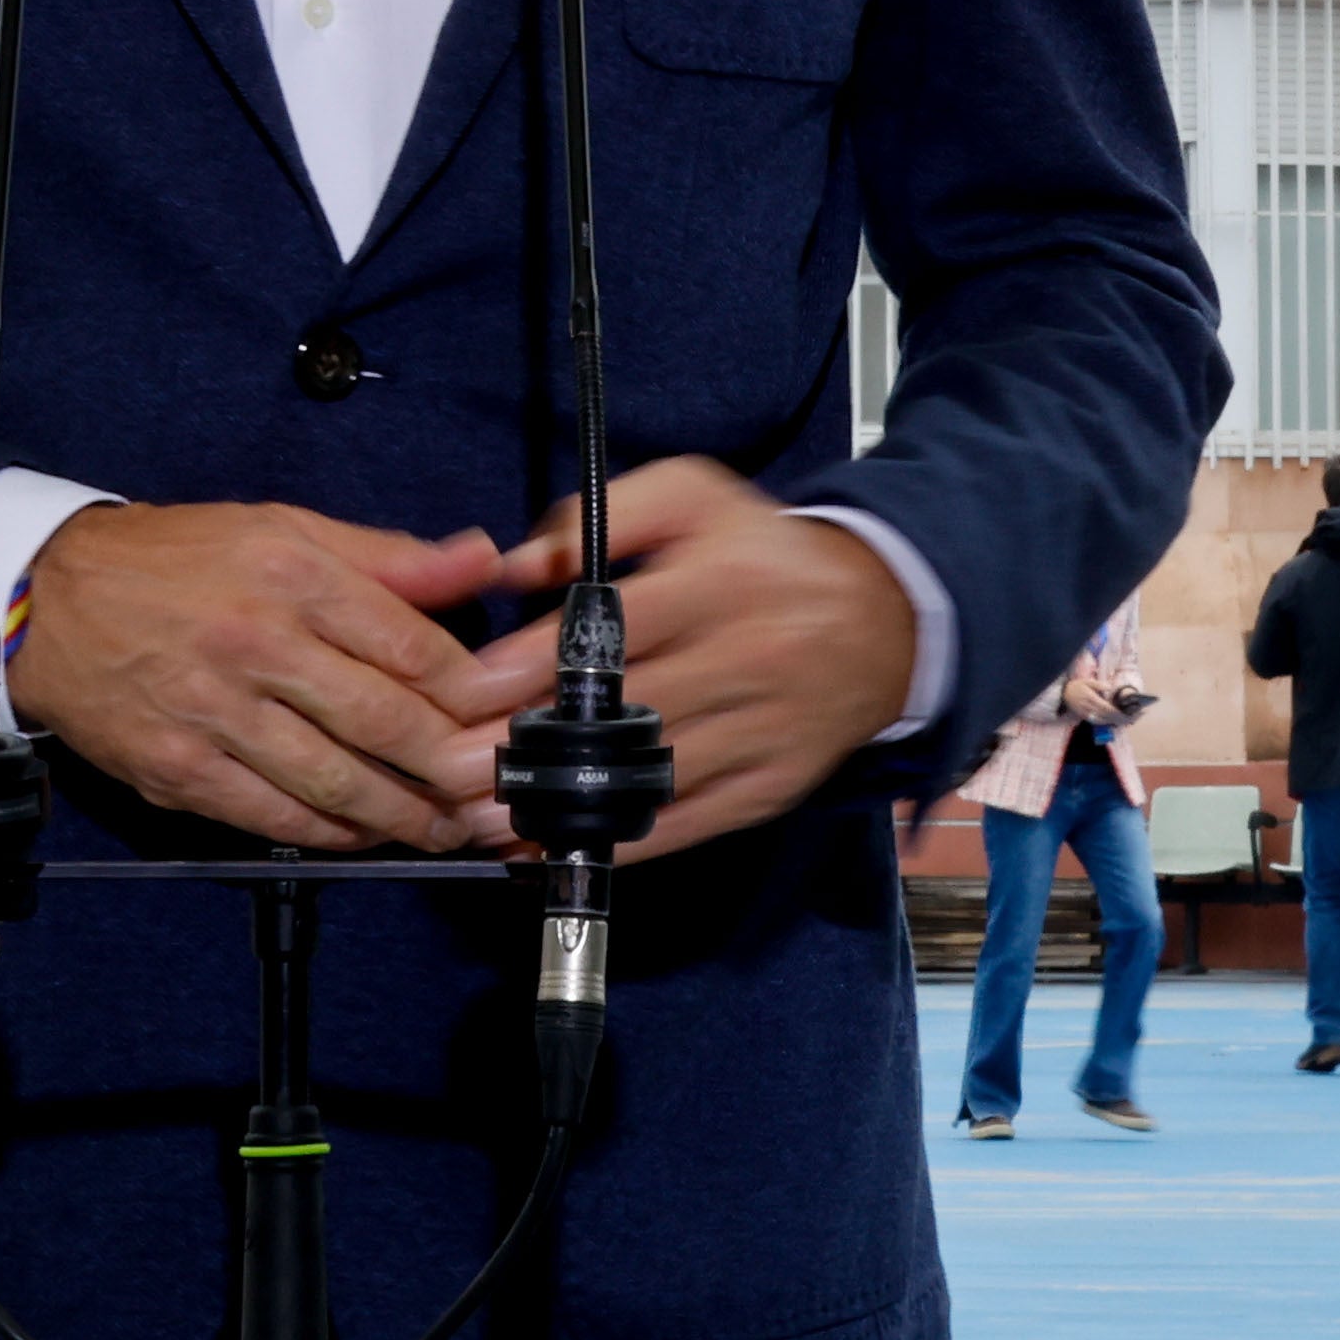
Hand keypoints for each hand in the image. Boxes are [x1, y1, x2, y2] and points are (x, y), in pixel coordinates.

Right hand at [7, 499, 510, 850]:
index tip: (506, 719)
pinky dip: (328, 835)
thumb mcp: (282, 528)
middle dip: (451, 766)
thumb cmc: (175, 560)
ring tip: (443, 828)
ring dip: (401, 815)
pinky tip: (363, 836)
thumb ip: (385, 556)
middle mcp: (256, 644)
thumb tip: (479, 561)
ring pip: (333, 780)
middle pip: (382, 720)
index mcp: (292, 576)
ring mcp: (214, 713)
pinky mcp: (178, 770)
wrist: (49, 600)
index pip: (410, 646)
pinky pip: (271, 815)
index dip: (472, 693)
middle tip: (492, 792)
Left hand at [457, 460, 916, 862]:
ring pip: (652, 777)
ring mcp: (764, 730)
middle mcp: (749, 658)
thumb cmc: (767, 555)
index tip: (470, 690)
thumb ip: (604, 516)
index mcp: (725, 581)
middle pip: (625, 714)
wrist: (886, 619)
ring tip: (486, 817)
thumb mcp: (696, 497)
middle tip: (453, 770)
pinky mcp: (772, 785)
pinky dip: (622, 841)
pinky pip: (690, 822)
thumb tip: (519, 565)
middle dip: (531, 748)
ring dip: (563, 803)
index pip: (617, 628)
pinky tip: (560, 842)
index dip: (536, 663)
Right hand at [1057, 658, 1123, 728]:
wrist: (1063, 694)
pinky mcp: (1083, 717)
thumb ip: (1099, 684)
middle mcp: (1088, 707)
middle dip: (1115, 717)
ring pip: (1100, 720)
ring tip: (1120, 721)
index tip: (1123, 712)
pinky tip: (1110, 721)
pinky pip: (1095, 722)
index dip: (1115, 711)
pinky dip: (1103, 722)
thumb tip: (1110, 687)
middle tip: (1125, 718)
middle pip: (1104, 715)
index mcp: (1090, 698)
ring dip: (1111, 721)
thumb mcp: (1087, 681)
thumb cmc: (1077, 686)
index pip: (1105, 707)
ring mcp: (1085, 713)